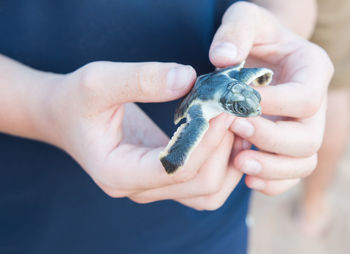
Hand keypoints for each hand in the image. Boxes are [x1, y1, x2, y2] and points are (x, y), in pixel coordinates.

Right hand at [46, 61, 240, 209]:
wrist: (66, 116)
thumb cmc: (77, 100)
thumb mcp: (98, 81)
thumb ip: (141, 79)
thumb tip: (188, 79)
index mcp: (118, 173)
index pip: (178, 167)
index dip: (207, 138)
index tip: (224, 105)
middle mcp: (139, 189)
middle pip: (201, 185)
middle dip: (224, 147)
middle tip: (235, 109)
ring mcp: (153, 187)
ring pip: (208, 191)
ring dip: (229, 160)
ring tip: (235, 122)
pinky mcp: (164, 178)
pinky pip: (204, 183)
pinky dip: (222, 163)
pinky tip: (225, 133)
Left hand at [209, 2, 332, 194]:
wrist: (259, 51)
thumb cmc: (253, 34)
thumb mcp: (244, 19)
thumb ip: (235, 32)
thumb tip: (223, 59)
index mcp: (312, 71)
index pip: (305, 98)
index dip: (273, 105)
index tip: (236, 104)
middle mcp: (314, 105)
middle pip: (308, 137)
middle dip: (270, 139)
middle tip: (235, 129)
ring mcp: (303, 128)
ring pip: (303, 162)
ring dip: (272, 168)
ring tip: (239, 163)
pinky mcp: (287, 147)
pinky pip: (290, 175)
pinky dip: (272, 182)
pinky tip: (246, 177)